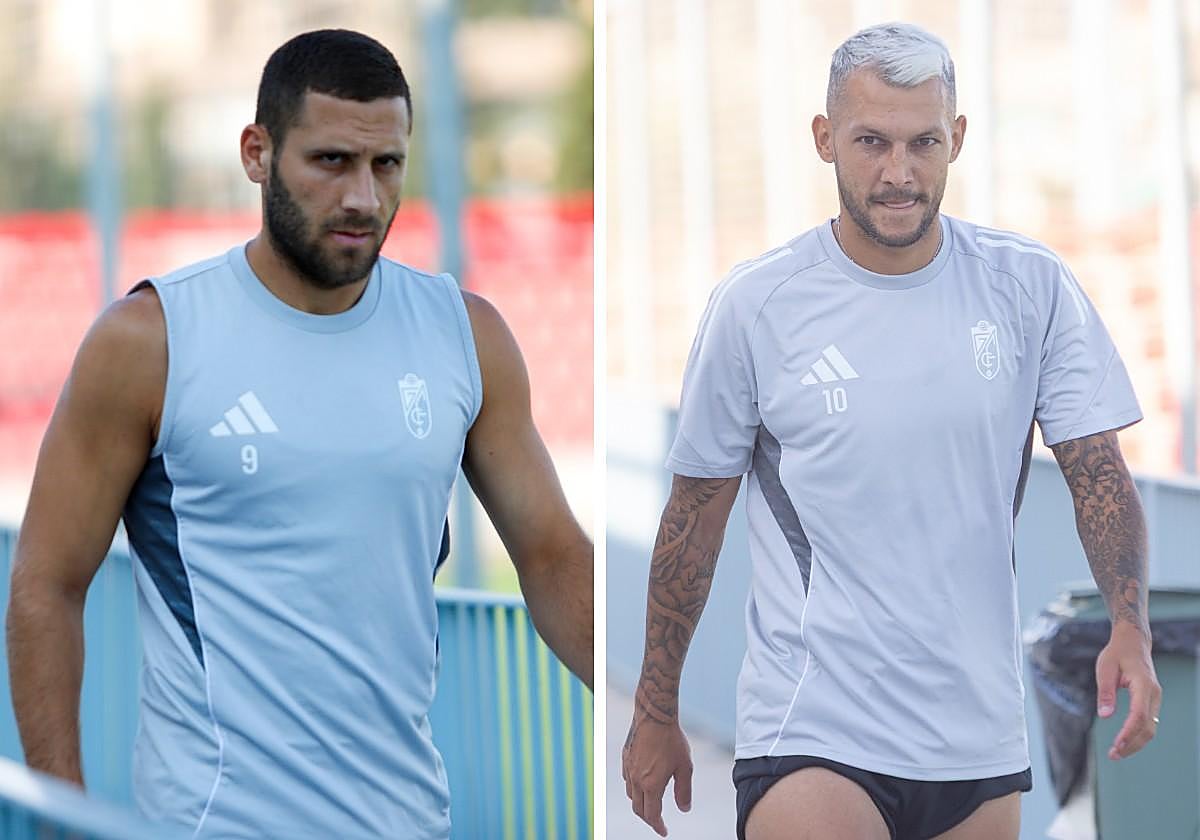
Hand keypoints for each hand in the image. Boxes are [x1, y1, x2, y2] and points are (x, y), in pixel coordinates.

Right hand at [622, 706, 692, 835]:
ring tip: (652, 802)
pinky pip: (627, 779)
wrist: (654, 715)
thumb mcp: (685, 767)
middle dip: (649, 818)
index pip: (652, 815)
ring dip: (641, 803)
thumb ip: (684, 790)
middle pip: (639, 809)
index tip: (664, 831)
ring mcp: (629, 768)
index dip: (658, 826)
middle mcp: (636, 780)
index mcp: (651, 785)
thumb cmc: (671, 739)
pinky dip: (635, 787)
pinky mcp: (625, 757)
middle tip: (658, 821)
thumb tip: (684, 809)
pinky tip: (643, 782)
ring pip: (631, 795)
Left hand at [1096, 622, 1160, 759]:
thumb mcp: (1105, 668)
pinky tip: (1125, 741)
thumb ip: (1105, 692)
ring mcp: (1155, 698)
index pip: (1139, 715)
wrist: (1132, 642)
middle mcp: (1154, 694)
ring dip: (1135, 742)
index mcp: (1143, 685)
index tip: (1116, 746)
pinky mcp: (1151, 701)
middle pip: (1148, 727)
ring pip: (1151, 727)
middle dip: (1132, 744)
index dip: (1128, 733)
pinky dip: (1138, 734)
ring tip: (1116, 752)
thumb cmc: (1117, 653)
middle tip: (1113, 755)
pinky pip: (1148, 722)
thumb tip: (1104, 716)